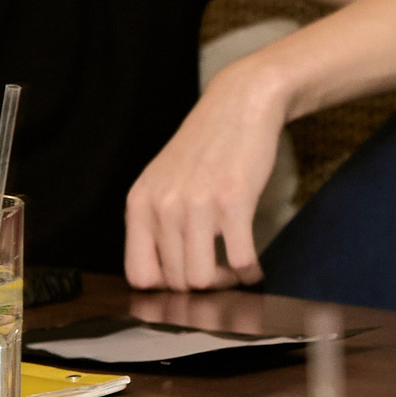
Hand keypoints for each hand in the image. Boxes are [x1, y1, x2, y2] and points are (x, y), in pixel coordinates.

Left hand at [124, 69, 286, 290]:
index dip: (165, 290)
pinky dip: (251, 272)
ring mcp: (198, 205)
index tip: (187, 280)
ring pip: (204, 278)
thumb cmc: (206, 146)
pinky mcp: (234, 202)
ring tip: (237, 272)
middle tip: (222, 276)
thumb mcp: (164, 180)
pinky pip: (241, 260)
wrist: (239, 106)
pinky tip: (256, 267)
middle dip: (202, 288)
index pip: (139, 275)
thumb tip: (167, 271)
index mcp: (140, 204)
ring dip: (226, 284)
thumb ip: (157, 220)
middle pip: (176, 281)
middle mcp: (163, 207)